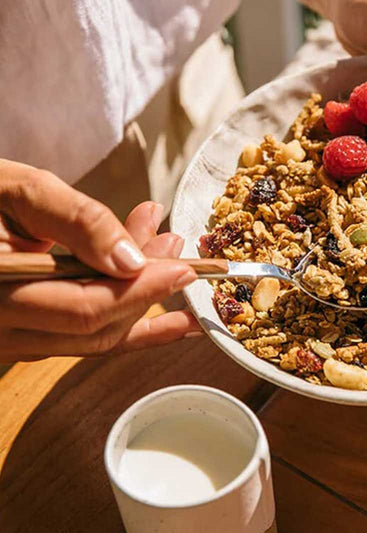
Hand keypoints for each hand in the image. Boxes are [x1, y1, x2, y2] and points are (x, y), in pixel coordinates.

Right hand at [0, 160, 199, 361]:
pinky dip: (127, 325)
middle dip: (147, 289)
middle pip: (95, 328)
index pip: (84, 308)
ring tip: (164, 249)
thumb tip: (131, 261)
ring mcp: (10, 340)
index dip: (143, 290)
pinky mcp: (24, 337)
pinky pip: (81, 340)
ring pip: (93, 337)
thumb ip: (79, 223)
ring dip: (140, 298)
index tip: (184, 268)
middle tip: (175, 247)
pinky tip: (169, 320)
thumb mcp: (22, 192)